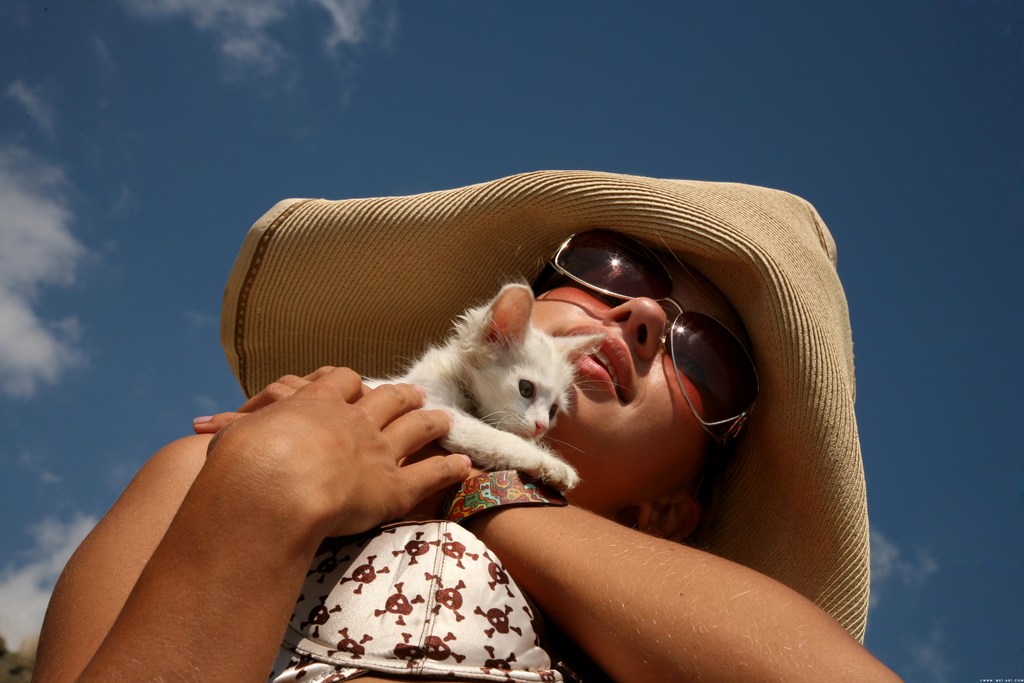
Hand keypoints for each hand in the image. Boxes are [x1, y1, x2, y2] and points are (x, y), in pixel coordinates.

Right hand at [202, 366, 471, 540]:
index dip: (353, 382)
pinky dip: (450, 469)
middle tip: (414, 392)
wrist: (274, 488)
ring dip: (432, 422)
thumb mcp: (230, 436)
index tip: (358, 383)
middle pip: (388, 397)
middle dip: (401, 394)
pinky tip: (465, 465)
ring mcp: (379, 452)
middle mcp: (355, 422)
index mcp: (317, 403)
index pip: (342, 380)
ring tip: (445, 418)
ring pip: (415, 428)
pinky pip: (430, 475)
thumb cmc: (243, 462)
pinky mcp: (394, 488)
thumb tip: (208, 430)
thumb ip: (233, 431)